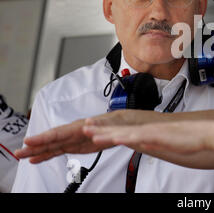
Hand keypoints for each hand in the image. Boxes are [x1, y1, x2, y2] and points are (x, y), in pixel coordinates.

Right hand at [14, 110, 141, 162]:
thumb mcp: (113, 124)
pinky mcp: (76, 145)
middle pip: (51, 140)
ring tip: (22, 157)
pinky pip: (59, 150)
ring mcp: (74, 138)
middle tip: (19, 152)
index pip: (59, 132)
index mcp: (81, 126)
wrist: (126, 125)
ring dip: (37, 151)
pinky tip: (36, 159)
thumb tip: (87, 124)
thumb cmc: (119, 123)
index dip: (44, 137)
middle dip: (35, 146)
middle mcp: (74, 132)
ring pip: (52, 146)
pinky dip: (47, 155)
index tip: (30, 141)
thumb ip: (100, 125)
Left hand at [83, 120, 213, 155]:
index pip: (123, 131)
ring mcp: (151, 132)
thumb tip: (146, 144)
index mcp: (148, 132)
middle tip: (81, 127)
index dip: (106, 130)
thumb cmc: (191, 139)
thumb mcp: (168, 143)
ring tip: (88, 131)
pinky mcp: (157, 136)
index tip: (92, 130)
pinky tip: (113, 138)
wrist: (206, 133)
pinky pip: (137, 137)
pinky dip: (123, 137)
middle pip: (118, 130)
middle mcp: (147, 130)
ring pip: (123, 132)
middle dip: (99, 129)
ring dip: (105, 132)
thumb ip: (155, 142)